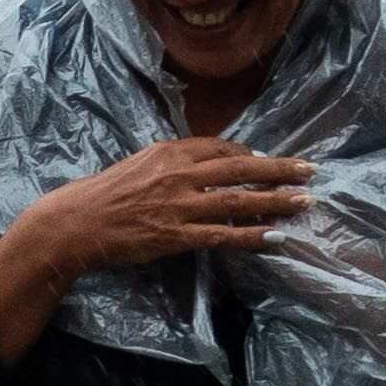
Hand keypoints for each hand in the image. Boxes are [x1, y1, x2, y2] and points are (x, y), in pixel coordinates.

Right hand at [0, 138, 311, 366]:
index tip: (268, 161)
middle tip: (311, 171)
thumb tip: (198, 167)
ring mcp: (180, 206)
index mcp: (168, 153)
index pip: (220, 148)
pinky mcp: (176, 236)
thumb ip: (169, 164)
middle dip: (280, 170)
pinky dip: (251, 236)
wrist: (74, 224)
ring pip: (238, 201)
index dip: (249, 154)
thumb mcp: (135, 165)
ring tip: (304, 202)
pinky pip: (222, 235)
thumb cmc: (100, 194)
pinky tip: (275, 237)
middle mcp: (179, 174)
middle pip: (240, 169)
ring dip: (275, 201)